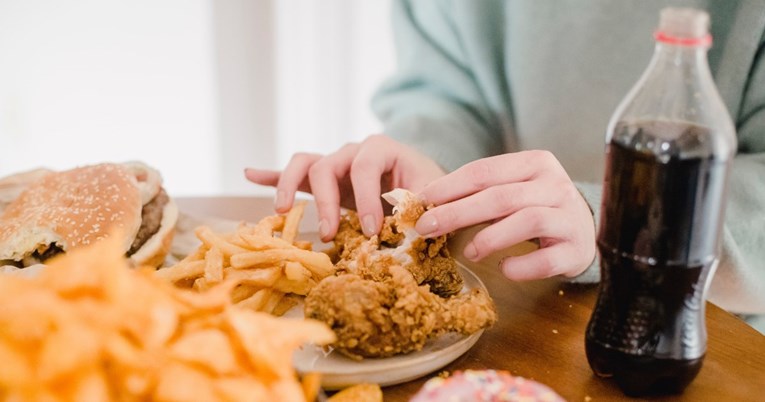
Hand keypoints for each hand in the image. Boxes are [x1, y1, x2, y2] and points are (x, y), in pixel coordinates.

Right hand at [244, 134, 444, 240]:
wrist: (424, 185)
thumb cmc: (429, 189)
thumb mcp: (432, 196)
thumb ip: (421, 207)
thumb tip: (410, 226)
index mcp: (381, 149)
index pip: (365, 167)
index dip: (366, 198)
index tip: (371, 231)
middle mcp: (353, 151)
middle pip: (326, 165)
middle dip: (325, 202)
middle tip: (331, 234)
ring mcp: (335, 163)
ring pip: (304, 163)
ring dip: (289, 185)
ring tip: (282, 211)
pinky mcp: (324, 179)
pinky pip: (293, 172)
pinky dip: (271, 173)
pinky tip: (250, 173)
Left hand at [415, 150, 595, 279]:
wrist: (584, 233)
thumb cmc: (536, 209)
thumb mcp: (511, 192)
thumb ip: (477, 194)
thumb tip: (425, 204)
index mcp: (535, 163)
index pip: (486, 170)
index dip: (450, 186)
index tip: (422, 200)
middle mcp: (556, 185)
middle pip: (501, 196)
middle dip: (458, 213)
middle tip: (426, 228)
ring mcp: (570, 217)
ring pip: (527, 221)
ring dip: (490, 238)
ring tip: (470, 252)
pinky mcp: (576, 249)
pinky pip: (546, 260)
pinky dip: (521, 266)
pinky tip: (504, 268)